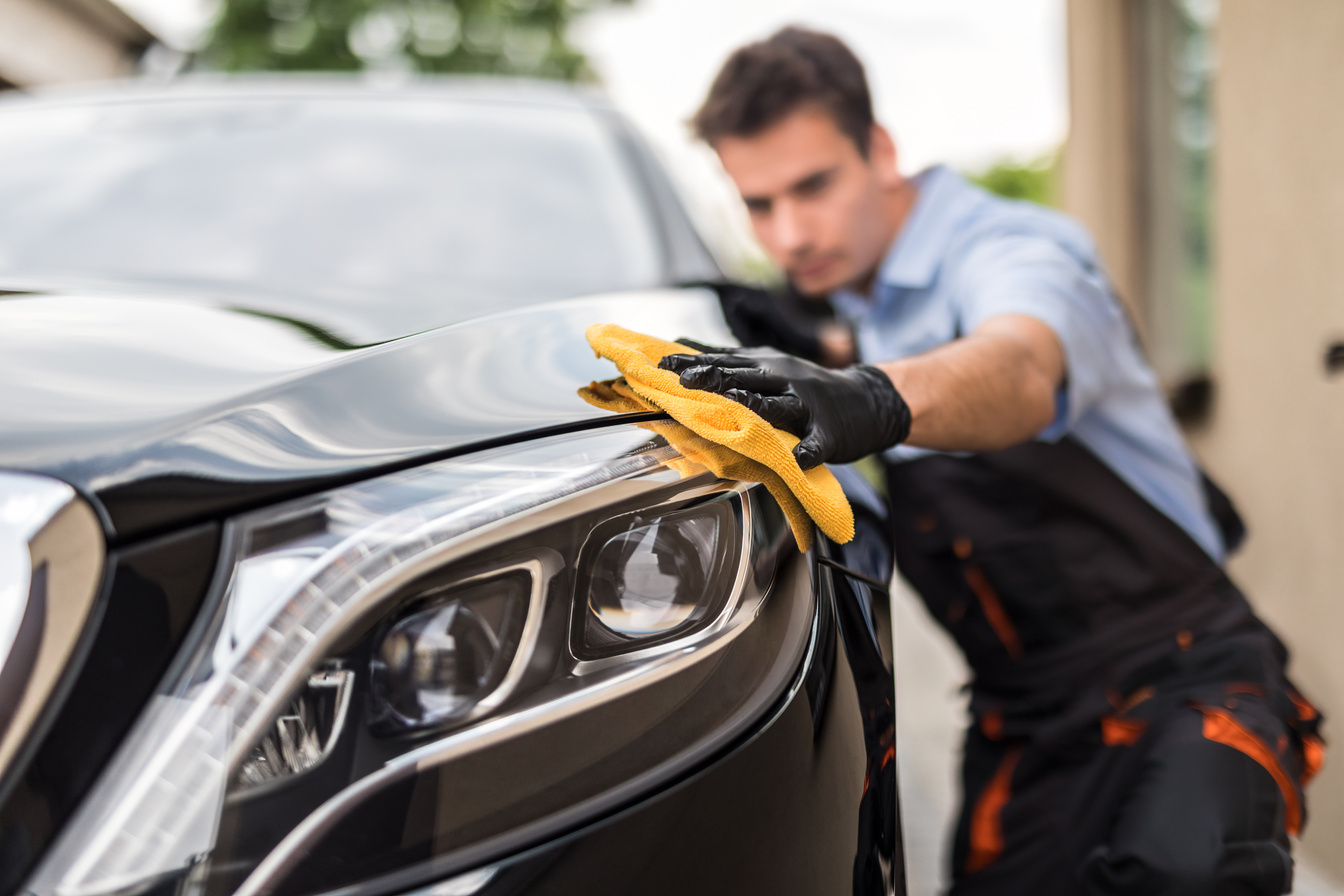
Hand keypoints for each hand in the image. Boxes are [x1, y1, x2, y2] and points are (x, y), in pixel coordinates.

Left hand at [660, 342, 910, 468]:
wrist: (865, 400)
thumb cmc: (806, 387)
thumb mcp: (768, 365)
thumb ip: (729, 360)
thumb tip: (682, 346)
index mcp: (766, 364)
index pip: (724, 360)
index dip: (693, 362)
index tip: (661, 364)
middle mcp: (784, 379)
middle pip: (744, 376)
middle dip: (713, 377)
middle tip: (683, 381)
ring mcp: (806, 405)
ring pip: (777, 405)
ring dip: (755, 407)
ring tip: (734, 408)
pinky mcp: (827, 433)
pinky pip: (815, 443)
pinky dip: (806, 450)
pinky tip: (798, 457)